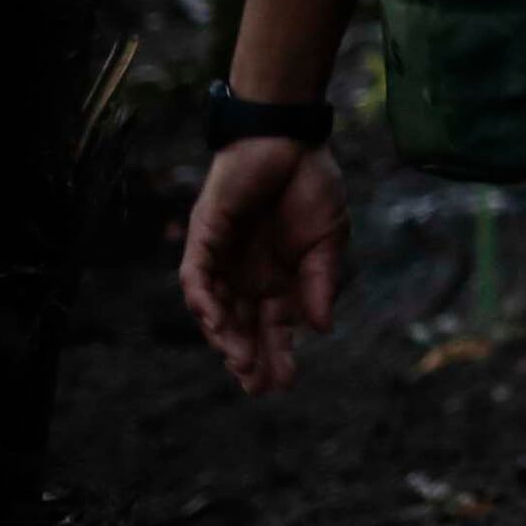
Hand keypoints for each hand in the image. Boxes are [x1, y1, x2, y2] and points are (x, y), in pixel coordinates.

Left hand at [181, 137, 348, 394]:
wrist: (290, 138)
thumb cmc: (312, 185)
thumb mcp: (329, 241)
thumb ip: (322, 283)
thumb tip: (321, 329)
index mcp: (280, 280)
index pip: (274, 328)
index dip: (278, 356)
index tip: (286, 385)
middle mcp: (247, 275)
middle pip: (244, 327)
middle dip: (249, 358)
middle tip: (257, 386)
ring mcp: (224, 257)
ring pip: (216, 309)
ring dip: (225, 336)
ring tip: (239, 360)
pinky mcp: (205, 236)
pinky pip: (196, 275)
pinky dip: (203, 298)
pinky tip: (215, 320)